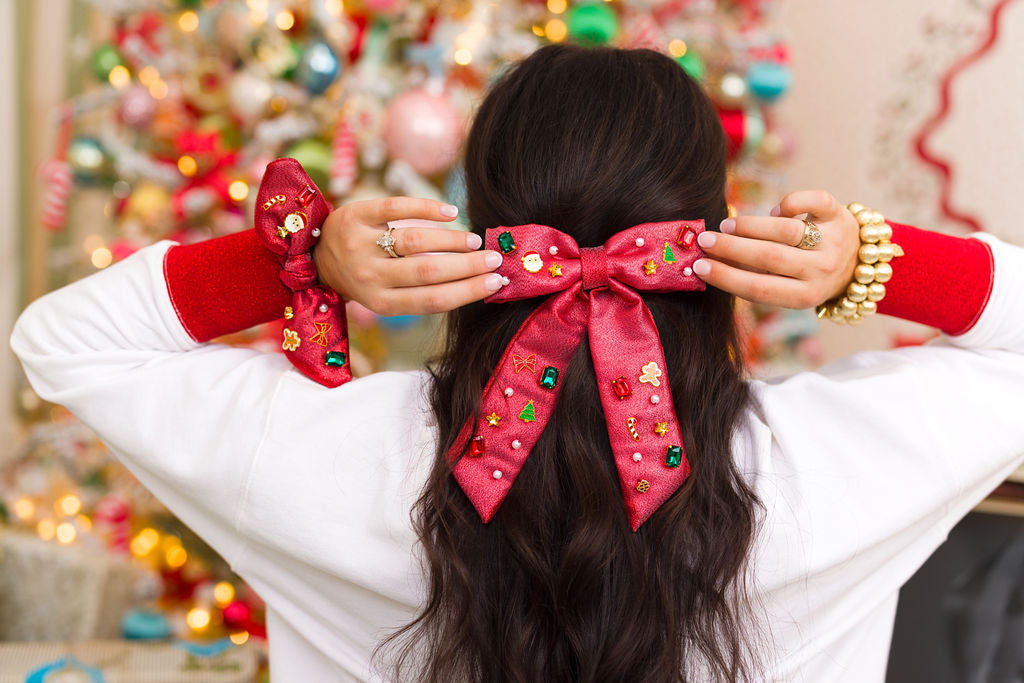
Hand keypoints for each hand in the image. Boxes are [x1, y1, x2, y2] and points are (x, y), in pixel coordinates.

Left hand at [313, 197, 503, 315]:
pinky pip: (395, 207)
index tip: (497, 282)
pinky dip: (426, 207)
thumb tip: (477, 281)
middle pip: (427, 271)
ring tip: (474, 240)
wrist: (318, 257)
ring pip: (414, 240)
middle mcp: (370, 277)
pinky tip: (451, 212)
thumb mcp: (387, 295)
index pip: (433, 300)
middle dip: (467, 266)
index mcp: (382, 303)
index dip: (468, 291)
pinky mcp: (356, 215)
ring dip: (451, 240)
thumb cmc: (368, 279)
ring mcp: (361, 245)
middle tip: (494, 258)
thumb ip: (421, 291)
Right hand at [692, 190, 859, 308]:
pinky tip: (776, 212)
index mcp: (804, 296)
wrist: (857, 262)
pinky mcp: (840, 215)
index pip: (759, 289)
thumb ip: (753, 277)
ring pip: (787, 230)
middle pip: (770, 257)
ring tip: (730, 226)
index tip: (699, 266)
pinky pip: (812, 201)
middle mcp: (821, 271)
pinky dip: (789, 203)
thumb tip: (707, 261)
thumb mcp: (785, 286)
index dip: (726, 277)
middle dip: (731, 247)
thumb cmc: (805, 276)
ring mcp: (833, 242)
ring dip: (752, 225)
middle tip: (705, 239)